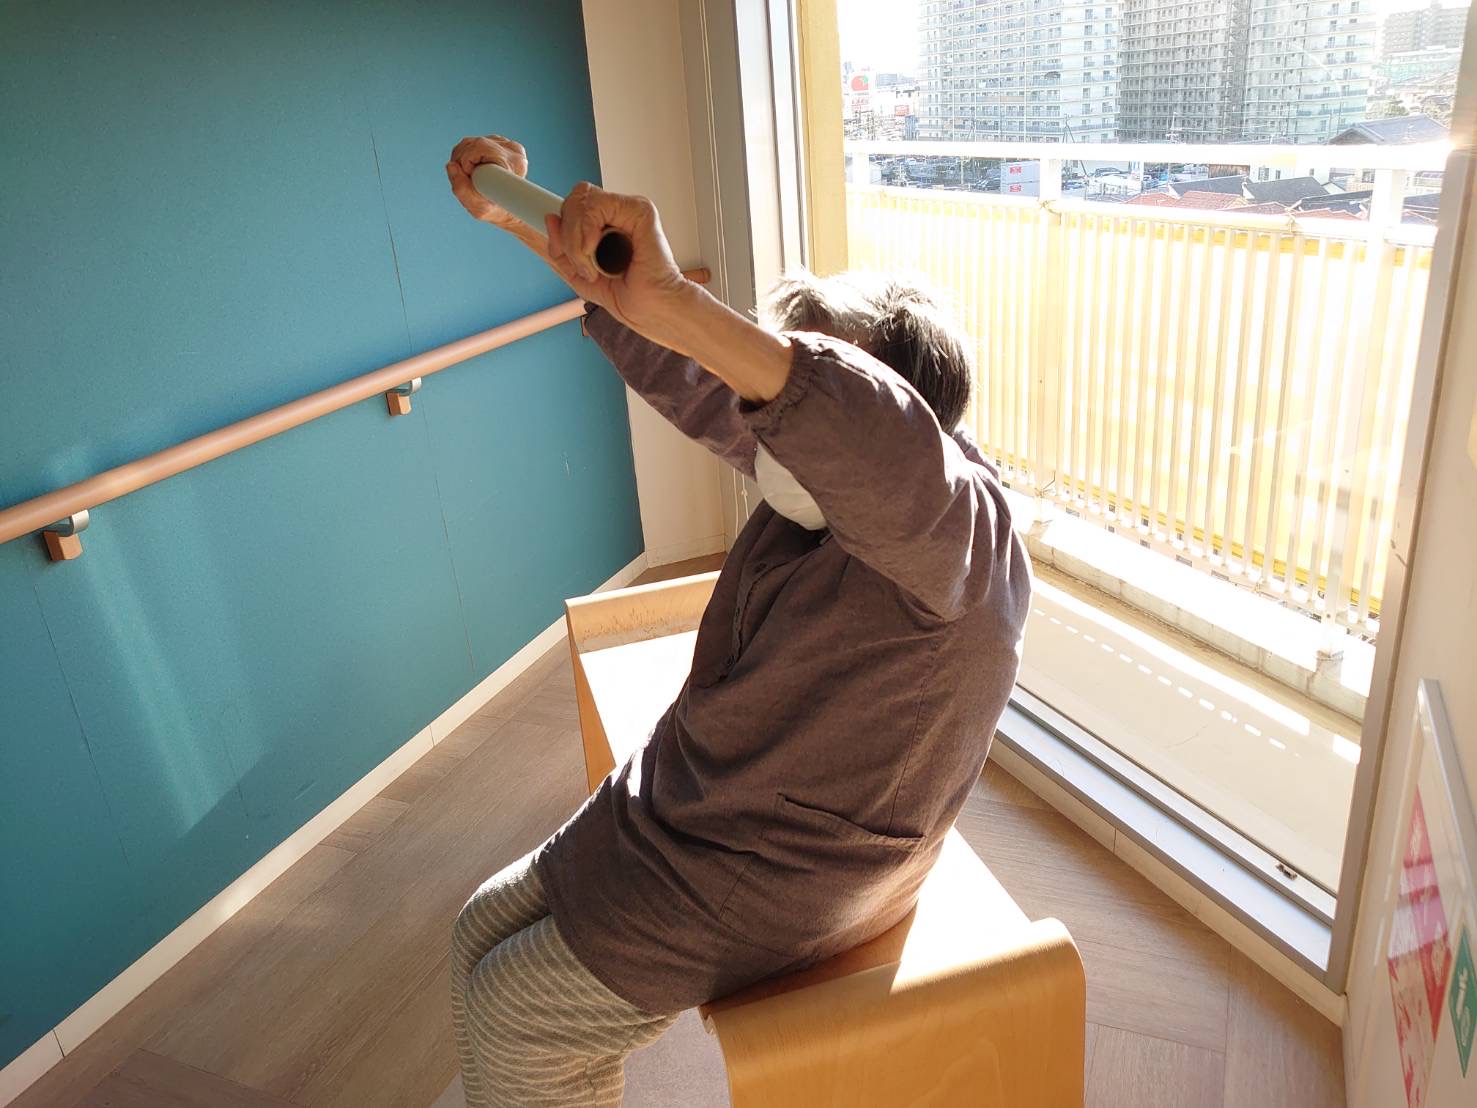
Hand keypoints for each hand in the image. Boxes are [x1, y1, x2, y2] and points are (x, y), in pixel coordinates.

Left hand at [445, 133, 691, 343]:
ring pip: (580, 199)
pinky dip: (587, 233)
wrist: (653, 311)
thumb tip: (548, 217)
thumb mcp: (580, 275)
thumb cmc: (629, 298)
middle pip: (572, 199)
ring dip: (575, 238)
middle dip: (566, 235)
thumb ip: (562, 249)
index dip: (561, 223)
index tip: (563, 251)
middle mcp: (618, 214)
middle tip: (582, 265)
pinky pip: (596, 205)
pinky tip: (599, 253)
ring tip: (591, 264)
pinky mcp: (640, 210)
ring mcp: (629, 209)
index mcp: (607, 225)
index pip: (573, 206)